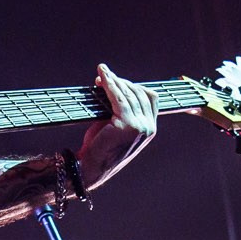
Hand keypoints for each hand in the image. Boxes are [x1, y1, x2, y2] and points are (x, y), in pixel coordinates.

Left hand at [76, 63, 157, 188]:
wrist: (90, 167)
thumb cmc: (99, 147)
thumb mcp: (117, 127)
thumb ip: (123, 110)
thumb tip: (115, 85)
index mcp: (150, 129)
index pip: (150, 98)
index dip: (134, 86)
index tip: (117, 80)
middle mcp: (149, 127)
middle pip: (140, 93)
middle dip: (122, 82)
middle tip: (104, 75)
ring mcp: (140, 126)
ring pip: (129, 94)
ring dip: (114, 80)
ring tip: (101, 73)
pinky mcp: (127, 124)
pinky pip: (118, 98)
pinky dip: (109, 85)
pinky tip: (101, 78)